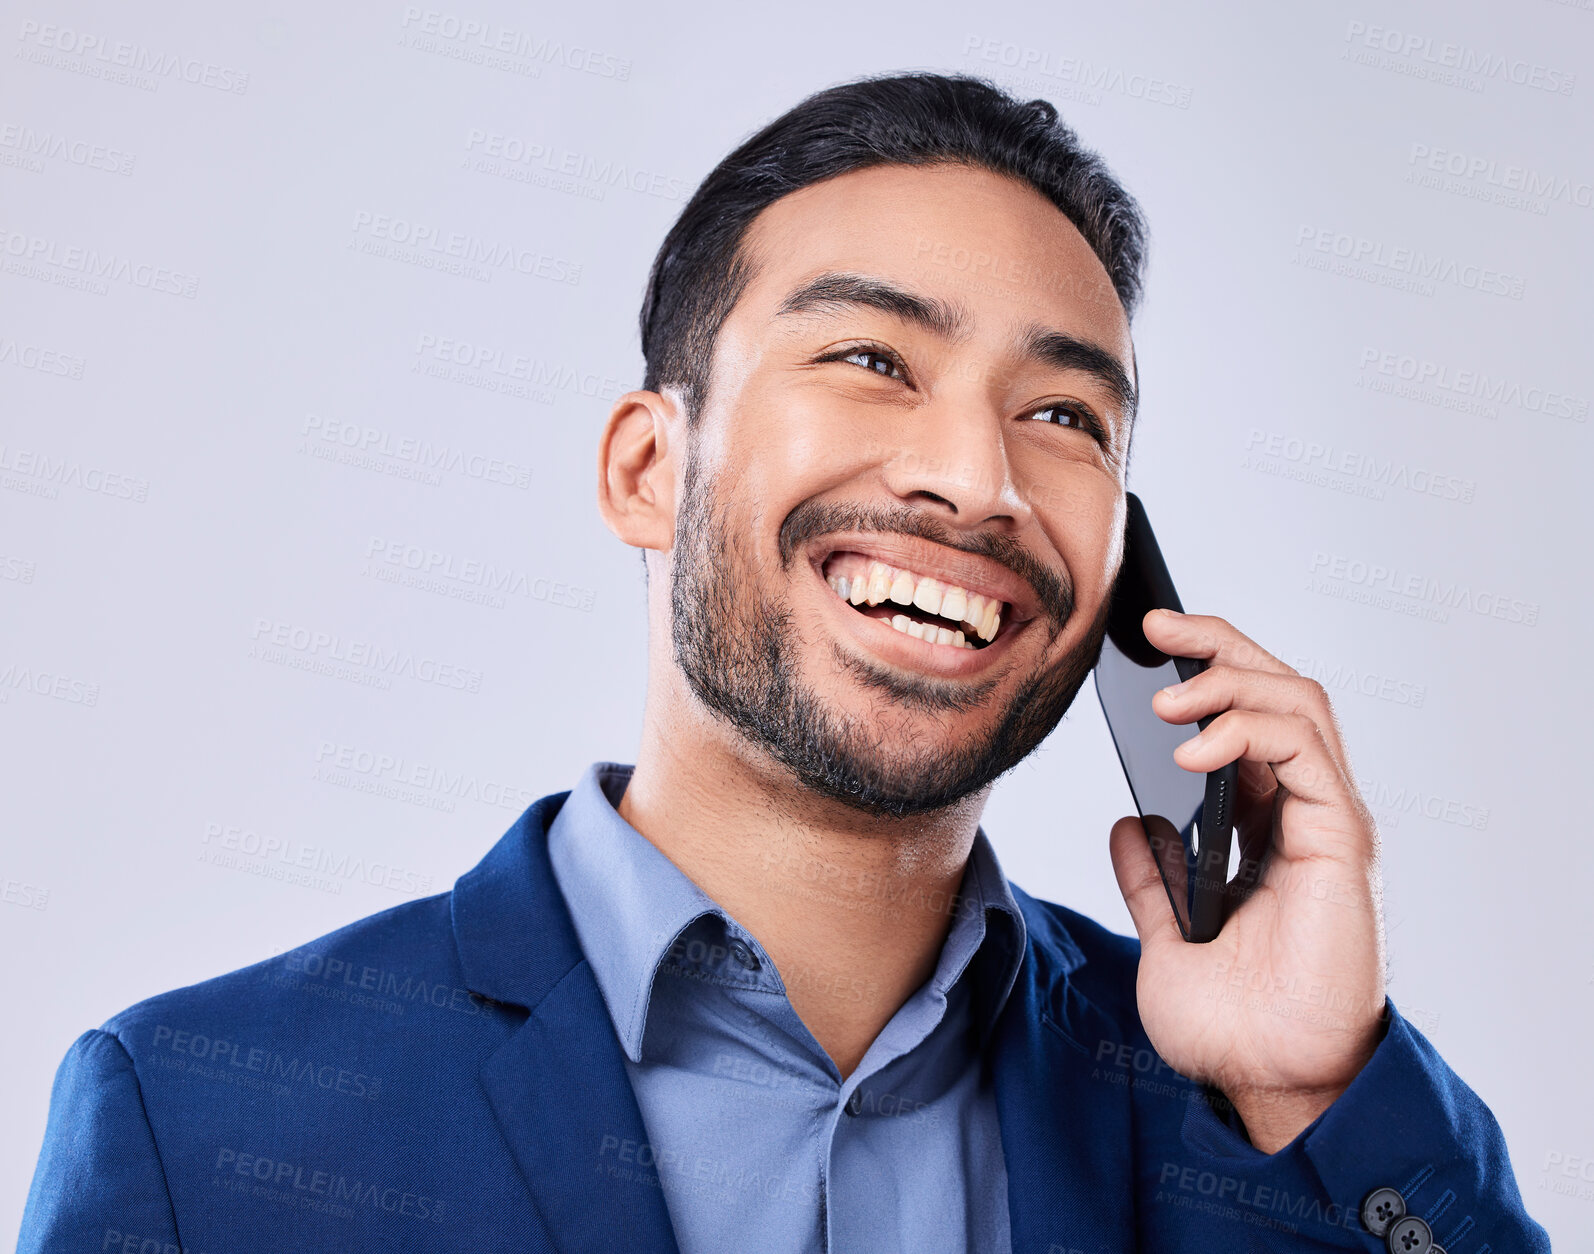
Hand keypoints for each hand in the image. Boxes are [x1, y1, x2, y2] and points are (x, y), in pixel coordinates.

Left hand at [1108, 609, 1387, 1152]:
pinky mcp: (1340, 841)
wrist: (1269, 1083)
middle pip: (1277, 690)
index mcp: (1265, 826)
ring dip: (1230, 680)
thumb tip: (1129, 823)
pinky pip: (1305, 753)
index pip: (1247, 718)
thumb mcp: (1169, 937)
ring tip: (1166, 694)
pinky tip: (1194, 747)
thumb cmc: (1234, 1023)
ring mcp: (1325, 821)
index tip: (1146, 642)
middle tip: (1156, 626)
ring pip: (1298, 703)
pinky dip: (1250, 730)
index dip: (1206, 670)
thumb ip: (1153, 879)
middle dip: (1219, 645)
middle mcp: (1303, 812)